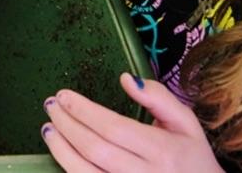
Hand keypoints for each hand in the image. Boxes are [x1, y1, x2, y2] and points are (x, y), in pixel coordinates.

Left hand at [42, 73, 223, 172]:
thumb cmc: (192, 157)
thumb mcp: (185, 123)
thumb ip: (158, 97)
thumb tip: (125, 78)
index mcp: (162, 152)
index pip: (113, 127)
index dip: (83, 110)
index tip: (63, 95)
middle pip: (94, 149)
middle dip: (66, 124)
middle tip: (51, 106)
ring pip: (85, 172)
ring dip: (60, 149)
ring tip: (48, 129)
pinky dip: (70, 169)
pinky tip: (62, 153)